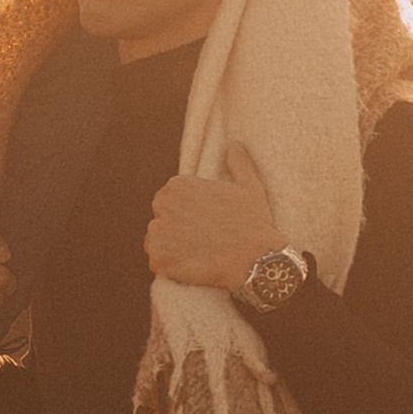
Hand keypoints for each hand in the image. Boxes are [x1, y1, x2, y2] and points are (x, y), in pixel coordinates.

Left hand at [145, 145, 290, 292]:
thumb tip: (234, 145)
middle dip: (176, 233)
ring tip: (199, 255)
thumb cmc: (254, 223)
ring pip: (156, 243)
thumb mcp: (250, 186)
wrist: (255, 259)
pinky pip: (157, 264)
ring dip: (172, 251)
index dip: (187, 218)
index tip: (205, 226)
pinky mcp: (158, 257)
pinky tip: (192, 267)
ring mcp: (158, 231)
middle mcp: (163, 204)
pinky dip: (170, 269)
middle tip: (202, 242)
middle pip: (160, 222)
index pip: (169, 204)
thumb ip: (238, 164)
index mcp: (177, 185)